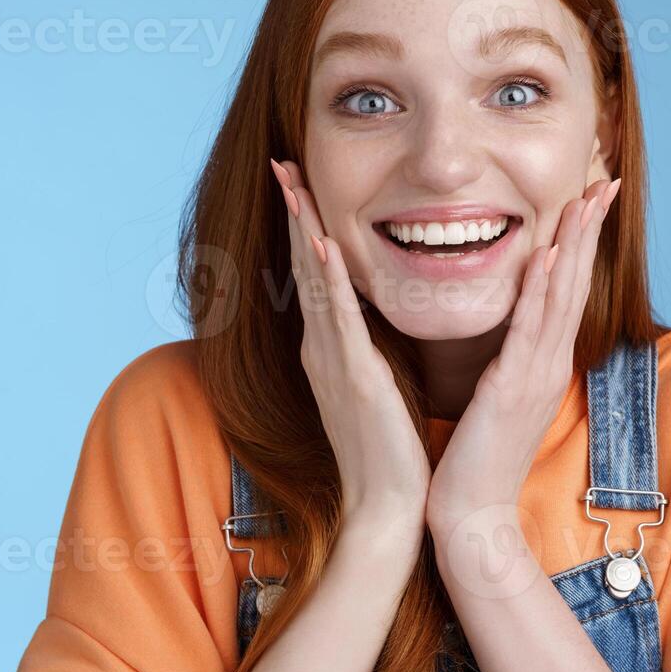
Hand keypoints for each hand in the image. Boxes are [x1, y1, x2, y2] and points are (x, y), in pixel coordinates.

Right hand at [271, 159, 430, 522]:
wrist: (387, 509)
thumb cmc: (388, 453)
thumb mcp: (374, 387)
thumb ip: (365, 352)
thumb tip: (368, 322)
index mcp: (330, 349)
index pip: (314, 276)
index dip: (305, 227)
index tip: (298, 183)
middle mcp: (321, 348)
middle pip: (304, 267)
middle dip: (295, 213)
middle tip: (282, 163)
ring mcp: (332, 361)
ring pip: (314, 282)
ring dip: (303, 229)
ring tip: (292, 184)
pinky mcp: (353, 377)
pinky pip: (337, 318)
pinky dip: (327, 279)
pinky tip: (320, 244)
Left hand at [428, 177, 621, 522]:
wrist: (471, 513)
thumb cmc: (477, 458)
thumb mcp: (501, 396)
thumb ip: (511, 359)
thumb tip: (513, 329)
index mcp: (544, 362)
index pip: (567, 289)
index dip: (581, 241)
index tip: (589, 197)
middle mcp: (549, 362)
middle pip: (576, 282)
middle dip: (590, 228)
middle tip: (604, 179)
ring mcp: (535, 374)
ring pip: (560, 297)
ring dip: (575, 244)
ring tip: (585, 198)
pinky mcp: (512, 387)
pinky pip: (529, 330)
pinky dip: (541, 291)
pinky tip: (549, 257)